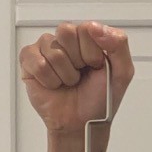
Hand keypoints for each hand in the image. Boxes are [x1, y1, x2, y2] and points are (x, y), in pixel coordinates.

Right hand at [19, 21, 134, 151]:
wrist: (81, 123)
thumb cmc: (99, 99)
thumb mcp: (122, 73)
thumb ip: (119, 44)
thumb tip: (97, 28)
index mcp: (88, 38)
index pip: (86, 28)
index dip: (92, 51)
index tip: (96, 66)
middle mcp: (67, 40)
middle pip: (66, 32)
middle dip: (77, 61)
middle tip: (81, 74)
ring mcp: (46, 49)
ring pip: (52, 50)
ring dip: (65, 74)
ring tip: (68, 82)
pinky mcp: (30, 61)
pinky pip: (36, 61)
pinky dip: (48, 79)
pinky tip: (54, 84)